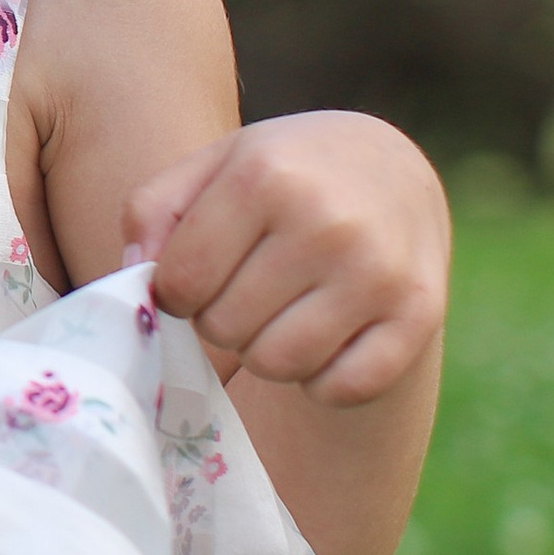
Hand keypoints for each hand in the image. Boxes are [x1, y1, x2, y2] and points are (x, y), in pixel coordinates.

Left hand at [123, 111, 449, 406]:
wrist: (391, 169)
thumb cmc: (278, 173)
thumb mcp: (209, 166)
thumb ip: (152, 213)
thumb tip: (133, 277)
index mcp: (263, 176)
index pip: (181, 280)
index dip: (173, 293)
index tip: (192, 279)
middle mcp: (326, 222)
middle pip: (225, 327)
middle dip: (220, 318)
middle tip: (243, 289)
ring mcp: (379, 271)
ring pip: (280, 364)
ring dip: (265, 351)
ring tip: (278, 311)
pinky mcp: (420, 315)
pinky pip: (344, 388)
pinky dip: (322, 379)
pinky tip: (323, 337)